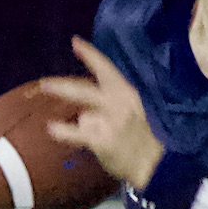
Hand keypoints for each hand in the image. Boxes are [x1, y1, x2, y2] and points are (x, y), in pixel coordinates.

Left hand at [42, 36, 165, 188]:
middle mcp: (119, 103)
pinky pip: (76, 133)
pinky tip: (52, 128)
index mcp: (130, 93)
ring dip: (83, 122)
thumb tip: (89, 109)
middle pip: (84, 91)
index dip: (90, 55)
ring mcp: (110, 121)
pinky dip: (63, 131)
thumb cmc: (155, 140)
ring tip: (59, 121)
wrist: (162, 166)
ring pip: (84, 115)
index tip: (75, 42)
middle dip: (63, 87)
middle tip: (45, 84)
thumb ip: (121, 103)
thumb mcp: (144, 112)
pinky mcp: (102, 140)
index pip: (107, 69)